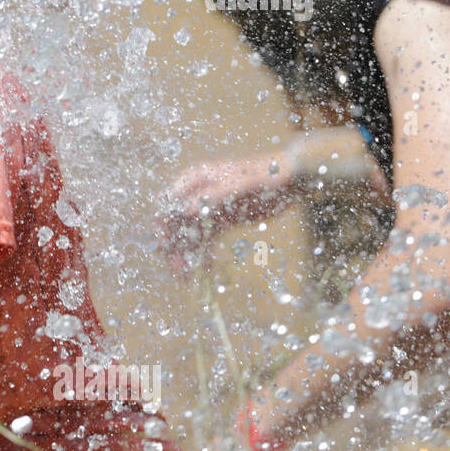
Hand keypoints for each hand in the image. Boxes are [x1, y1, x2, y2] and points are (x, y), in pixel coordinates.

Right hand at [155, 150, 298, 271]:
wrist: (289, 179)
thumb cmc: (263, 174)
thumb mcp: (237, 183)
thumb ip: (211, 196)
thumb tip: (183, 209)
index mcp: (194, 180)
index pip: (166, 201)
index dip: (160, 222)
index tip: (163, 243)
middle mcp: (196, 195)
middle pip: (174, 222)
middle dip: (173, 246)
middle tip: (177, 268)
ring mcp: (208, 209)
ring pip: (189, 234)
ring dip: (186, 254)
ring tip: (188, 276)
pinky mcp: (220, 220)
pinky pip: (206, 240)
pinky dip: (204, 254)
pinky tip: (206, 269)